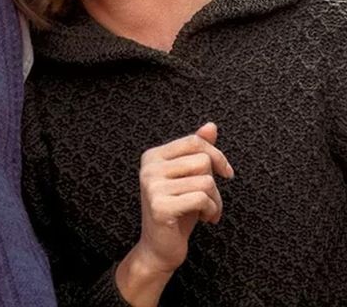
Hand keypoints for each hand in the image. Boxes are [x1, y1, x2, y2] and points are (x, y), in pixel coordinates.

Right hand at [115, 123, 232, 306]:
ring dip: (215, 200)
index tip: (226, 173)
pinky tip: (206, 219)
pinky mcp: (160, 206)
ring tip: (208, 211)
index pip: (194, 141)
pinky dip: (212, 211)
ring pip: (205, 181)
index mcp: (153, 156)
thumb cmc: (177, 211)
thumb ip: (197, 151)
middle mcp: (149, 167)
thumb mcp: (189, 178)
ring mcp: (152, 186)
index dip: (216, 155)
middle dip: (215, 183)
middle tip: (211, 201)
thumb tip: (211, 126)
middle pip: (202, 160)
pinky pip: (201, 198)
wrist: (159, 249)